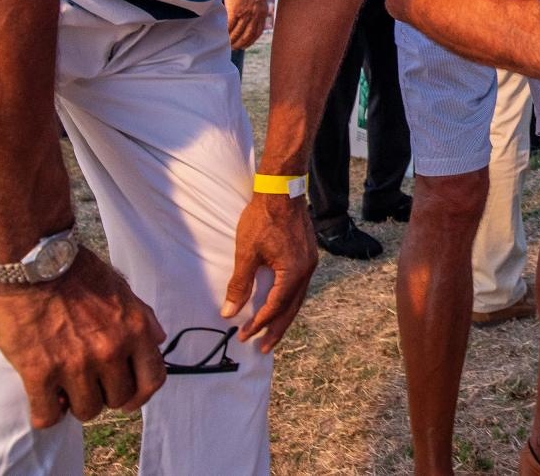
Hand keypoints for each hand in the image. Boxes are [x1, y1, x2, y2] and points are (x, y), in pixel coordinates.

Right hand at [0, 247, 166, 427]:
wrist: (38, 264)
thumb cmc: (80, 274)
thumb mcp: (124, 290)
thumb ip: (144, 318)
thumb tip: (158, 340)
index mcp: (135, 331)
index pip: (153, 381)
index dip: (141, 395)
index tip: (128, 398)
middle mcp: (110, 351)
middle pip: (118, 399)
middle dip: (105, 395)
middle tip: (89, 384)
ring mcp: (76, 364)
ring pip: (86, 410)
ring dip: (76, 404)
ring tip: (65, 389)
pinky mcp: (40, 372)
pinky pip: (48, 415)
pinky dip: (47, 414)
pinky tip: (45, 401)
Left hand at [220, 192, 317, 352]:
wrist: (282, 190)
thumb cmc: (262, 219)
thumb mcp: (246, 253)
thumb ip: (240, 284)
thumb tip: (230, 312)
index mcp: (293, 272)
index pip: (275, 306)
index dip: (259, 323)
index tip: (244, 336)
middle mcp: (306, 270)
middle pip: (291, 308)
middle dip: (276, 329)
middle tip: (263, 348)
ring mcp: (309, 262)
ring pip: (297, 298)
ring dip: (284, 316)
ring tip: (272, 332)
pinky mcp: (307, 254)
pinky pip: (299, 286)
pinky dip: (289, 300)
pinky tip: (281, 303)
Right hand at [223, 0, 268, 50]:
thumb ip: (255, 7)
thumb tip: (247, 14)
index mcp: (262, 12)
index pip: (258, 32)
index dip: (250, 40)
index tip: (244, 45)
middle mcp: (256, 15)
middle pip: (248, 36)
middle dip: (240, 44)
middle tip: (233, 48)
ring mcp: (246, 14)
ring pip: (238, 33)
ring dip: (232, 41)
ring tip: (226, 45)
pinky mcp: (236, 11)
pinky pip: (230, 27)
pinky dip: (225, 34)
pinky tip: (221, 37)